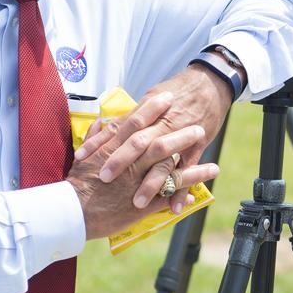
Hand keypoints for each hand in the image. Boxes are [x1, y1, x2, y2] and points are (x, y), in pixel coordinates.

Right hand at [69, 117, 218, 238]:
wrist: (73, 213)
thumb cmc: (77, 184)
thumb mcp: (84, 157)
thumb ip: (95, 137)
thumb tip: (102, 122)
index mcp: (115, 149)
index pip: (137, 123)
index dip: (153, 109)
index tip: (167, 96)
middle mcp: (130, 164)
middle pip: (160, 143)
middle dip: (181, 133)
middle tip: (198, 124)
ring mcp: (138, 183)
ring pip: (169, 169)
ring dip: (192, 164)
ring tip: (211, 161)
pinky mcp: (142, 204)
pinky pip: (168, 195)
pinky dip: (185, 191)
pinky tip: (201, 188)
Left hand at [74, 66, 231, 201]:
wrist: (210, 84)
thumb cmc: (177, 91)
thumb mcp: (151, 96)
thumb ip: (132, 115)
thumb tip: (108, 125)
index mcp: (147, 112)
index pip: (118, 128)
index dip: (99, 142)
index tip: (82, 157)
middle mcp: (161, 125)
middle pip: (138, 144)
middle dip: (120, 162)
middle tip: (104, 179)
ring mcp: (180, 136)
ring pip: (163, 162)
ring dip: (150, 184)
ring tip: (137, 203)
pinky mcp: (197, 146)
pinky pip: (189, 171)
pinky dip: (182, 190)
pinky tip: (175, 208)